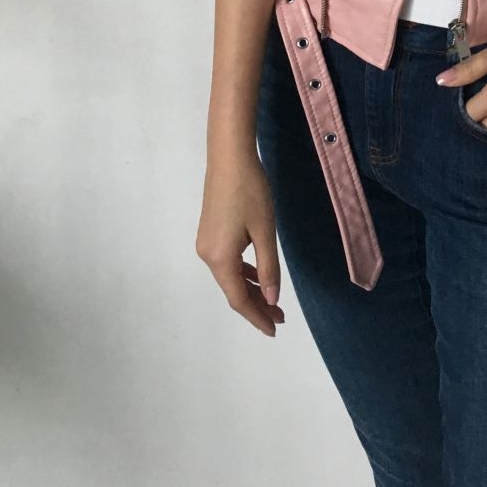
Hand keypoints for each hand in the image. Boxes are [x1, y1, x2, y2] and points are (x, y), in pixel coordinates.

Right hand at [196, 147, 286, 337]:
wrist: (229, 157)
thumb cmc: (250, 192)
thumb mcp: (265, 231)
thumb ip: (268, 267)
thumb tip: (271, 299)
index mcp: (219, 258)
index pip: (238, 299)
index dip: (256, 317)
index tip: (275, 330)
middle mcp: (207, 255)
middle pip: (232, 290)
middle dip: (256, 305)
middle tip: (281, 317)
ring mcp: (206, 243)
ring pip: (229, 276)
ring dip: (251, 289)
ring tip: (273, 300)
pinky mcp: (209, 231)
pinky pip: (226, 262)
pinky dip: (243, 272)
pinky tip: (258, 273)